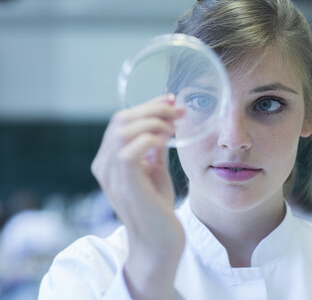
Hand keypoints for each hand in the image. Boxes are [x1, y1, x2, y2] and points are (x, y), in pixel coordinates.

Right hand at [91, 94, 185, 298]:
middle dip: (152, 109)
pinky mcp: (124, 182)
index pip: (121, 121)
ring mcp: (111, 174)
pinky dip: (151, 137)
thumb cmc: (157, 207)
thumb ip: (154, 148)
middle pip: (120, 119)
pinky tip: (167, 140)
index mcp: (109, 160)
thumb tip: (164, 121)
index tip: (171, 100)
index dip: (146, 107)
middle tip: (178, 110)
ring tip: (174, 126)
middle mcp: (104, 164)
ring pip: (123, 128)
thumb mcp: (155, 170)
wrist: (158, 241)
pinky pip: (130, 147)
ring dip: (153, 121)